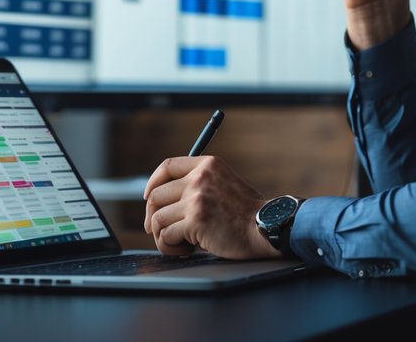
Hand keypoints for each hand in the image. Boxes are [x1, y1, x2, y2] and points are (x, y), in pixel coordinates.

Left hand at [142, 156, 279, 258]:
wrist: (266, 227)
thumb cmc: (247, 213)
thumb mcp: (225, 183)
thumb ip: (199, 184)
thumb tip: (165, 200)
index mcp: (208, 165)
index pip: (168, 166)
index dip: (153, 182)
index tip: (149, 196)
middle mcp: (200, 178)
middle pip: (156, 195)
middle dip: (152, 216)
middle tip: (158, 231)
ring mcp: (197, 199)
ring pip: (158, 218)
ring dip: (163, 236)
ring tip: (180, 243)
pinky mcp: (196, 221)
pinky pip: (167, 235)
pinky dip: (171, 247)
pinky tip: (187, 250)